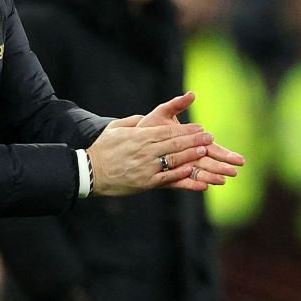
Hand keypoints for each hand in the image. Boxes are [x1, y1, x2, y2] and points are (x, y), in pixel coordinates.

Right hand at [86, 116, 212, 195]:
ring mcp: (146, 167)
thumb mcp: (115, 129)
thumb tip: (143, 117)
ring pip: (174, 160)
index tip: (200, 128)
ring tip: (206, 151)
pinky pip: (167, 178)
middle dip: (195, 140)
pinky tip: (192, 170)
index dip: (186, 130)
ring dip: (192, 155)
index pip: (168, 131)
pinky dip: (181, 174)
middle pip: (175, 144)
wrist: (90, 171)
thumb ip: (132, 122)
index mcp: (139, 136)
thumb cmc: (102, 149)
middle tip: (210, 137)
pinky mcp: (145, 183)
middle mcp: (145, 151)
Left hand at [137, 92, 245, 190]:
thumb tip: (191, 93)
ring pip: (199, 173)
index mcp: (190, 141)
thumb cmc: (150, 125)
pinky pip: (182, 181)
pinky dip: (193, 184)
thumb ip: (177, 104)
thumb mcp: (163, 113)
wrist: (132, 139)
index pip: (212, 148)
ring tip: (223, 180)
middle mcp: (187, 155)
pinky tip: (204, 187)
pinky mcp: (167, 175)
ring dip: (211, 176)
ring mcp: (178, 166)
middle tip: (236, 172)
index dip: (225, 154)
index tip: (238, 159)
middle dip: (222, 167)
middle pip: (209, 162)